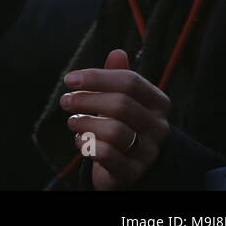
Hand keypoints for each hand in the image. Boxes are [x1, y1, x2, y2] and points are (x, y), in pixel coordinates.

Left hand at [63, 49, 170, 189]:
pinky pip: (107, 155)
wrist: (129, 166)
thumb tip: (117, 52)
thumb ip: (117, 77)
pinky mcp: (133, 172)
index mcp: (158, 103)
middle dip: (86, 99)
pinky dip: (87, 145)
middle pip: (121, 104)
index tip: (69, 79)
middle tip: (65, 101)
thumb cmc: (121, 124)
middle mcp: (159, 127)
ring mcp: (149, 152)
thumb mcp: (120, 99)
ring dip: (84, 123)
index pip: (130, 81)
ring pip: (114, 131)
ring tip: (73, 121)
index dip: (96, 77)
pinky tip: (81, 141)